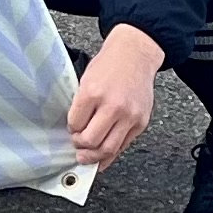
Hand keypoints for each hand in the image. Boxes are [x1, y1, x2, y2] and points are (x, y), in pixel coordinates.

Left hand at [66, 24, 163, 167]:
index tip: (71, 129)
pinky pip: (124, 146)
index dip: (71, 129)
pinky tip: (102, 156)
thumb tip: (75, 130)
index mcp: (93, 93)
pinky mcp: (141, 123)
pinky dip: (111, 154)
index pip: (75, 124)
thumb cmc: (108, 65)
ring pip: (108, 148)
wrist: (135, 55)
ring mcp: (129, 116)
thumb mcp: (86, 80)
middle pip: (91, 141)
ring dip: (94, 157)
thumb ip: (81, 105)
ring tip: (86, 156)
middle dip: (80, 146)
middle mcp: (113, 106)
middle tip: (77, 145)